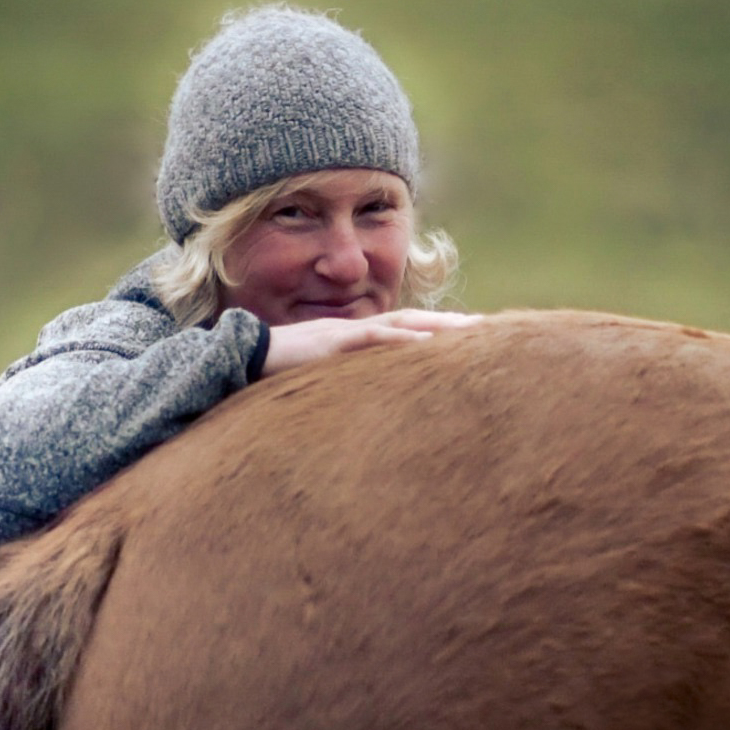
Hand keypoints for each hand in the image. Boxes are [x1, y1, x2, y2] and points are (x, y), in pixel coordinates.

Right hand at [261, 309, 482, 377]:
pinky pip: (373, 338)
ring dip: (437, 327)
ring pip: (400, 324)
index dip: (437, 332)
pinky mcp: (331, 344)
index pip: (403, 330)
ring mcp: (344, 334)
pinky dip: (401, 341)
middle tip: (490, 331)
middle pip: (412, 321)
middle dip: (450, 326)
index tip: (472, 340)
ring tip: (472, 334)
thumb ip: (345, 384)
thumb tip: (370, 407)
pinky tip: (426, 345)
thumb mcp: (320, 380)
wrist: (239, 359)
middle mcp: (354, 331)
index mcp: (354, 339)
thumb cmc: (276, 374)